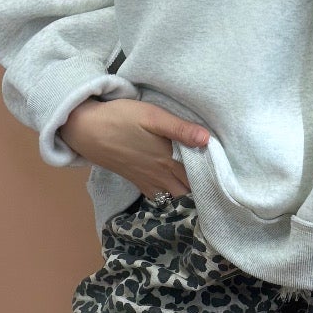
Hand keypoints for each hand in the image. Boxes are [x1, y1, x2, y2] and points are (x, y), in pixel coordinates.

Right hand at [59, 97, 210, 195]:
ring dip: (188, 194)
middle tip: (217, 182)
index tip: (226, 177)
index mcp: (168, 160)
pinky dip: (170, 196)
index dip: (213, 180)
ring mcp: (147, 180)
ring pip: (174, 197)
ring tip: (200, 186)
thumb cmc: (120, 118)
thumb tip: (207, 140)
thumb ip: (180, 129)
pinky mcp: (136, 180)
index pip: (198, 177)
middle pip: (188, 191)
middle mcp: (160, 175)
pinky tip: (175, 187)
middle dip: (203, 190)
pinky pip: (158, 197)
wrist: (85, 129)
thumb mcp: (152, 116)